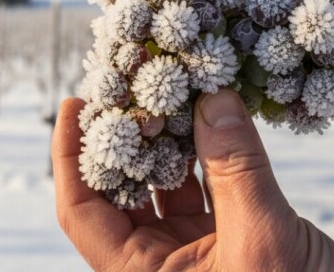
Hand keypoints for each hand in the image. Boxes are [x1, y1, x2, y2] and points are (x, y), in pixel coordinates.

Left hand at [53, 91, 333, 270]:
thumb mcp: (263, 237)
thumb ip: (236, 167)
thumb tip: (211, 96)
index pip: (82, 211)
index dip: (71, 157)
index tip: (75, 104)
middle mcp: (160, 265)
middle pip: (121, 189)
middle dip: (124, 134)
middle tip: (130, 81)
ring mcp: (196, 252)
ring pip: (166, 183)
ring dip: (169, 137)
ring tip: (171, 86)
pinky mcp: (232, 239)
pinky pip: (209, 185)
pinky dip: (211, 150)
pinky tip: (214, 113)